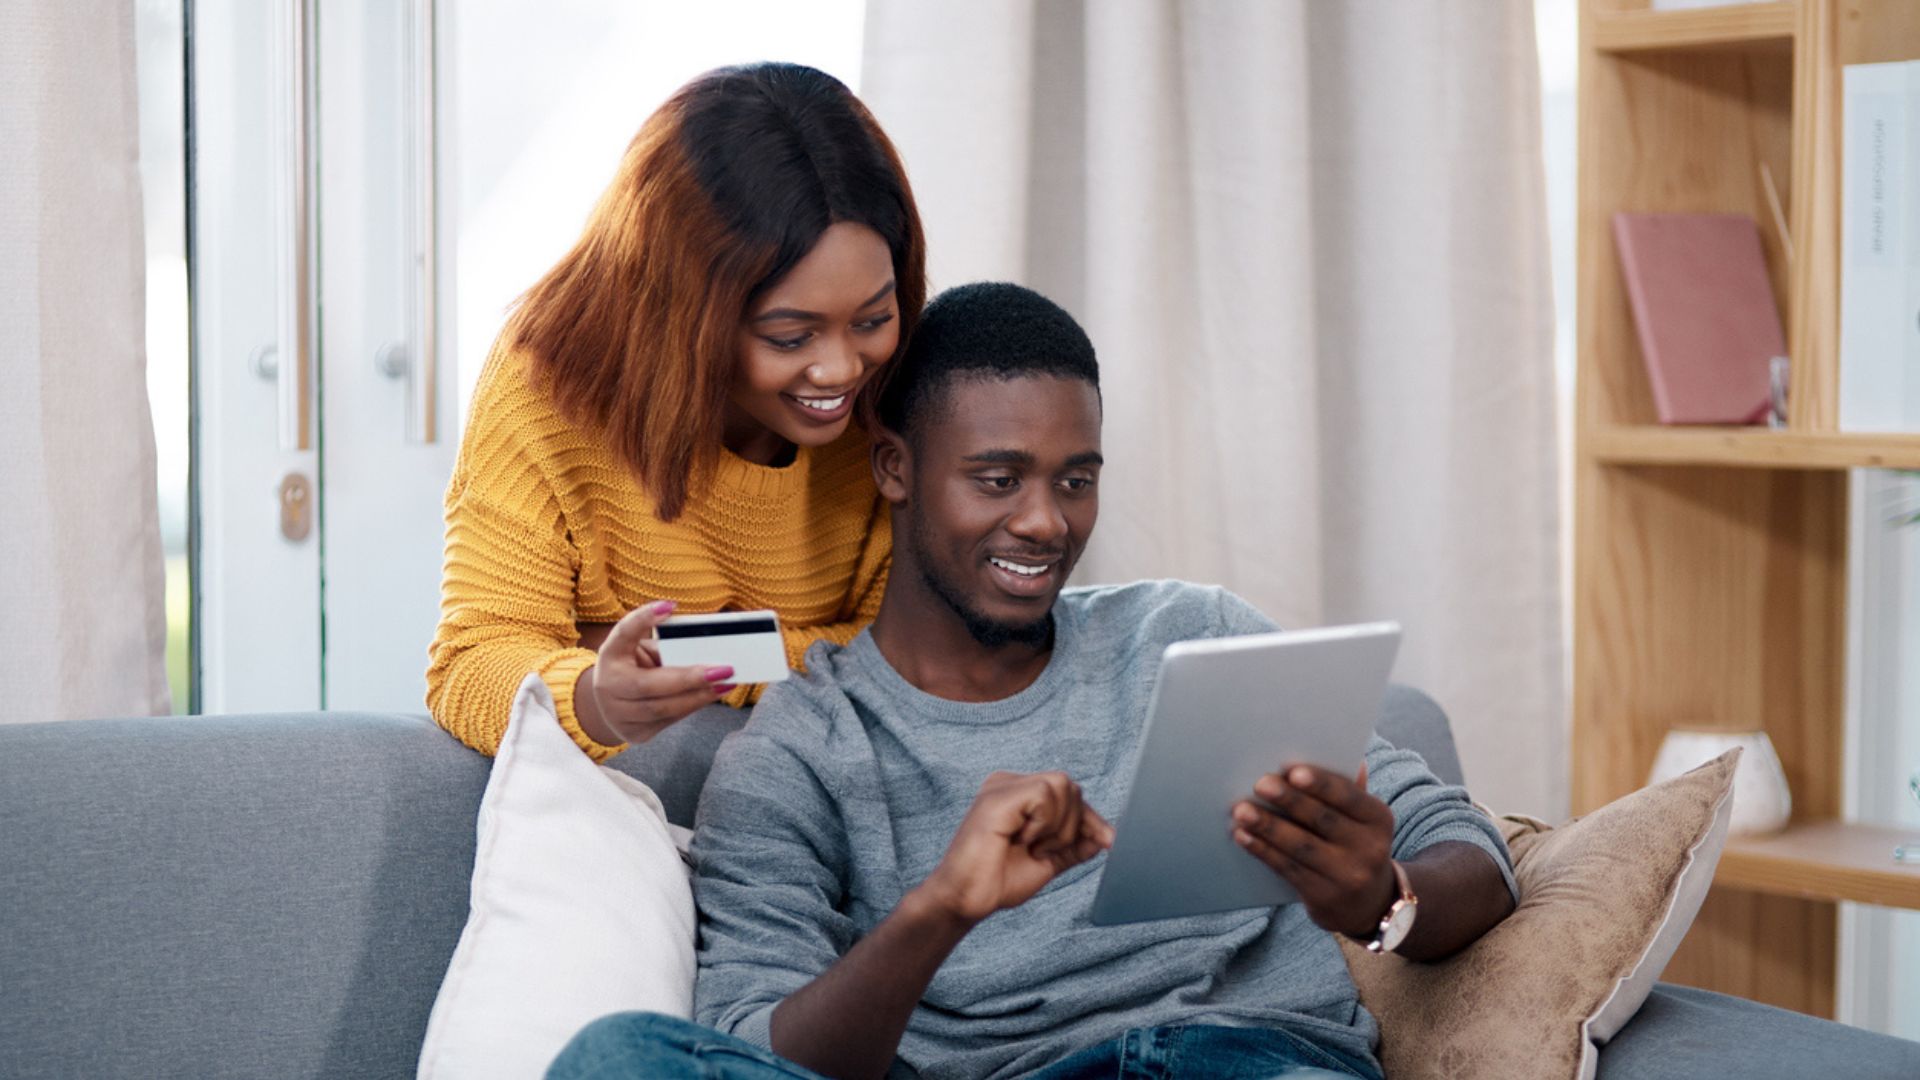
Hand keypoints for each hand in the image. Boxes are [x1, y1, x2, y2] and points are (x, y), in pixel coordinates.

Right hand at [575, 601, 734, 746]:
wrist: (610, 703)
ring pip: (663, 708)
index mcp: (610, 654)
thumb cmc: (634, 666)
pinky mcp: (634, 733)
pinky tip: (712, 695)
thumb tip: (707, 644)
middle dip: (690, 678)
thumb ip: (665, 645)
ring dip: (699, 696)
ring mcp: (617, 714)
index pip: (623, 633)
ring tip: (726, 683)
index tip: (669, 606)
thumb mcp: (640, 649)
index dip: (643, 619)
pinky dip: (693, 706)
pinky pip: (669, 720)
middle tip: (724, 669)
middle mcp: (607, 685)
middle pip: (649, 685)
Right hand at [914, 771, 1114, 925]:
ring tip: (1031, 846)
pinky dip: (1043, 823)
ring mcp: (1001, 787)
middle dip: (1072, 825)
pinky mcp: (997, 796)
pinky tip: (1022, 840)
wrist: (965, 900)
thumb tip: (1105, 836)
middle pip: (1070, 786)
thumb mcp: (1047, 863)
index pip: (1069, 793)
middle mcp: (1009, 784)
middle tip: (1042, 851)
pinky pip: (1043, 794)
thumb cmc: (997, 881)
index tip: (1109, 841)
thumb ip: (1073, 847)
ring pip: (1062, 785)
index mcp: (1019, 795)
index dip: (1091, 818)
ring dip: (1058, 827)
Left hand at [1231, 764, 1396, 937]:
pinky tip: (1242, 836)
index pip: (1350, 797)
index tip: (1293, 771)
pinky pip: (1288, 869)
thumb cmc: (1356, 843)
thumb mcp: (1363, 819)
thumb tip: (1346, 756)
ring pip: (1301, 847)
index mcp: (1379, 819)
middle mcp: (1369, 849)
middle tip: (1260, 783)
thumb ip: (1349, 790)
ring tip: (1241, 810)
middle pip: (1323, 821)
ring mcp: (1346, 877)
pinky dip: (1262, 850)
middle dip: (1290, 801)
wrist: (1368, 903)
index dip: (1322, 784)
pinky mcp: (1323, 896)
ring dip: (1268, 827)